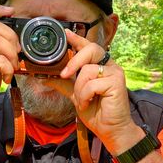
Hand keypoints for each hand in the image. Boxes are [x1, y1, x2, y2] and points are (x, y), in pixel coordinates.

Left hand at [44, 30, 143, 154]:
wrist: (109, 129)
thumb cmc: (96, 111)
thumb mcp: (76, 95)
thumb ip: (64, 84)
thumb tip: (46, 77)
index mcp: (99, 67)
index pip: (89, 47)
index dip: (78, 39)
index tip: (66, 33)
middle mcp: (109, 66)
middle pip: (91, 49)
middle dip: (74, 61)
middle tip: (64, 74)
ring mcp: (114, 73)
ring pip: (87, 70)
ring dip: (79, 89)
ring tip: (83, 101)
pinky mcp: (117, 82)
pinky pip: (92, 83)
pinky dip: (85, 95)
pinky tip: (88, 103)